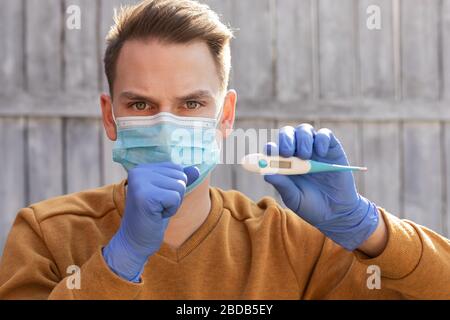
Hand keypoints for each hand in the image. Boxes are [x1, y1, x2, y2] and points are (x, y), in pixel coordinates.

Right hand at [103, 162, 198, 281]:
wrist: (135, 242)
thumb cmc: (152, 217)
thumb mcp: (169, 194)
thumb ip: (180, 180)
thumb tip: (196, 169)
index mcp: (142, 168)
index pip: (177, 168)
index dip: (174, 187)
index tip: (158, 199)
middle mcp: (139, 171)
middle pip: (180, 176)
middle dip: (175, 195)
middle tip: (157, 207)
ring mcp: (140, 183)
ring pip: (179, 186)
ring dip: (173, 203)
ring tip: (157, 211)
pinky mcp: (145, 196)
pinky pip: (175, 198)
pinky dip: (171, 210)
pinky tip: (156, 215)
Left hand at [264, 124, 378, 250]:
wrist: (336, 212)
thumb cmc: (310, 205)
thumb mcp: (294, 198)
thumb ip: (282, 186)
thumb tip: (266, 173)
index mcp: (283, 163)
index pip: (273, 148)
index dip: (270, 148)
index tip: (270, 153)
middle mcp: (296, 152)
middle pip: (287, 134)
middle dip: (285, 140)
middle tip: (286, 152)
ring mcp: (314, 148)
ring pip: (304, 130)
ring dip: (302, 139)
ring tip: (305, 156)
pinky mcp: (331, 148)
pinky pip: (324, 134)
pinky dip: (321, 139)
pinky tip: (321, 153)